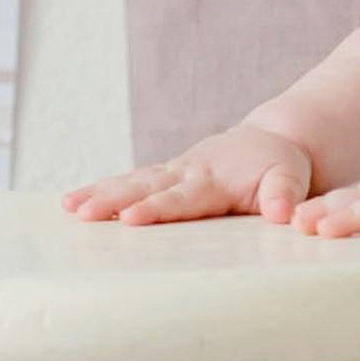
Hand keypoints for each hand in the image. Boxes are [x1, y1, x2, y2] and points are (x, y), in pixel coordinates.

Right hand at [62, 123, 314, 225]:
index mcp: (215, 180)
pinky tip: (72, 203)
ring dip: (99, 194)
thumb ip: (285, 194)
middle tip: (82, 212)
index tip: (129, 219)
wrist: (269, 142)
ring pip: (131, 182)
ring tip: (69, 208)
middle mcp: (187, 172)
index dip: (156, 209)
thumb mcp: (290, 179)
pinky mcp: (164, 175)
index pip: (182, 198)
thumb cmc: (280, 168)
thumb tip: (282, 213)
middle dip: (113, 200)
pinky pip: (129, 181)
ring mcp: (172, 172)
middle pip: (145, 187)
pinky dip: (101, 189)